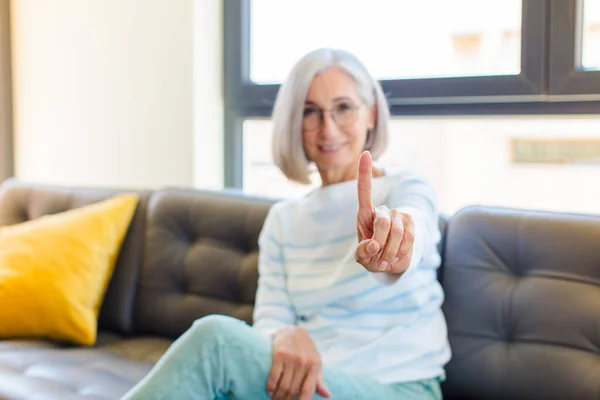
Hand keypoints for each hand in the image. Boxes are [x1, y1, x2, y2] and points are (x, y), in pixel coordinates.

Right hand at [267, 326, 330, 399]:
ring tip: (274, 399)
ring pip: (283, 385)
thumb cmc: (306, 350)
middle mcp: (304, 362)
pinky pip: (274, 377)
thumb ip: (319, 379)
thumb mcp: (316, 362)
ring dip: (277, 397)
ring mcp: (292, 358)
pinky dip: (270, 387)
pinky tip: (269, 391)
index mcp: (315, 365)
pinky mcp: (280, 353)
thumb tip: (327, 395)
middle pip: (293, 390)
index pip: (307, 391)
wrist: (294, 330)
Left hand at [355, 151, 414, 273]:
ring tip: (386, 258)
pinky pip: (410, 235)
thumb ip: (362, 253)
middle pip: (382, 220)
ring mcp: (398, 215)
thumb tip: (373, 245)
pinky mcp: (411, 222)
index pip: (364, 191)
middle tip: (378, 256)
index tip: (365, 153)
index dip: (365, 173)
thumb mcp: (363, 258)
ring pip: (398, 229)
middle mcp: (381, 211)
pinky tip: (397, 255)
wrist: (391, 263)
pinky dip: (402, 249)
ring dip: (391, 249)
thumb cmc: (372, 256)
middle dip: (381, 242)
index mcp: (364, 215)